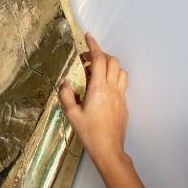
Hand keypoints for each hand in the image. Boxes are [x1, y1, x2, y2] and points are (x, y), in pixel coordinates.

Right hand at [59, 34, 128, 173]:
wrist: (108, 149)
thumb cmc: (89, 133)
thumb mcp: (71, 115)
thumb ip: (66, 95)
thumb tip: (63, 81)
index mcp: (98, 89)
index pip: (98, 60)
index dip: (93, 47)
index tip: (88, 38)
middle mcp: (112, 88)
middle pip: (111, 61)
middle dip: (99, 55)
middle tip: (85, 60)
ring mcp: (120, 95)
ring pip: (119, 70)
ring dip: (108, 65)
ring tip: (94, 72)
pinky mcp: (123, 103)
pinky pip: (121, 82)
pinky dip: (113, 77)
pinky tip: (102, 87)